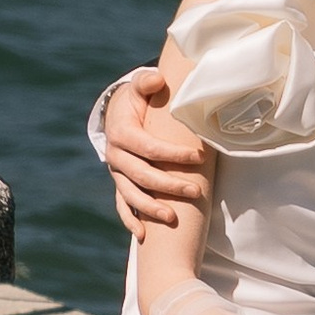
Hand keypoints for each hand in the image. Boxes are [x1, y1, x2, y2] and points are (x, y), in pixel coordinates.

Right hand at [104, 69, 210, 232]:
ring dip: (150, 208)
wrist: (120, 112)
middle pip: (141, 175)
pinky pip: (122, 205)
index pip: (149, 147)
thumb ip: (147, 81)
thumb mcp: (141, 86)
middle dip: (168, 185)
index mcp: (122, 133)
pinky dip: (130, 219)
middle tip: (196, 192)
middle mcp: (115, 155)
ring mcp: (117, 172)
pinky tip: (143, 235)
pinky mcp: (120, 183)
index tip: (198, 156)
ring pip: (131, 194)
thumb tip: (156, 79)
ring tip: (172, 218)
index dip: (173, 153)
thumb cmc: (139, 100)